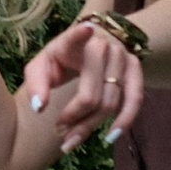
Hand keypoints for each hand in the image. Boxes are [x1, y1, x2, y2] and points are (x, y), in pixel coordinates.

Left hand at [19, 13, 142, 152]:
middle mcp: (101, 45)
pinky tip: (110, 136)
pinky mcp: (134, 67)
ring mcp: (121, 55)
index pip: (75, 37)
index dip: (80, 34)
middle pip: (91, 95)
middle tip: (59, 131)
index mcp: (73, 42)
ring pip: (109, 103)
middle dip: (74, 119)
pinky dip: (124, 120)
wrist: (90, 44)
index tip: (86, 30)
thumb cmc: (61, 58)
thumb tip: (40, 108)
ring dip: (89, 126)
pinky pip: (134, 99)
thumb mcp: (42, 66)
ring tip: (71, 139)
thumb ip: (36, 84)